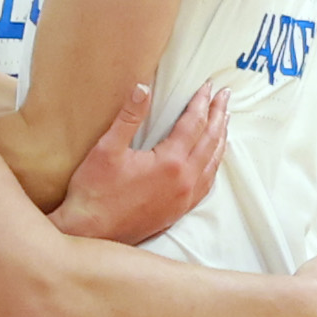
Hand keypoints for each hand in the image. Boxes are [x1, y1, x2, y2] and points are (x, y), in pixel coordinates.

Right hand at [51, 82, 228, 246]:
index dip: (201, 103)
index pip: (193, 124)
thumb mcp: (107, 149)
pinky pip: (208, 181)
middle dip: (218, 115)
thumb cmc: (95, 191)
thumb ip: (128, 118)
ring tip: (224, 121)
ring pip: (213, 162)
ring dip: (220, 138)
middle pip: (210, 140)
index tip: (208, 87)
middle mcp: (186, 179)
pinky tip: (214, 158)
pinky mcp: (181, 209)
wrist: (92, 230)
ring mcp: (186, 196)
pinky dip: (215, 163)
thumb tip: (142, 88)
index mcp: (170, 162)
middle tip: (225, 97)